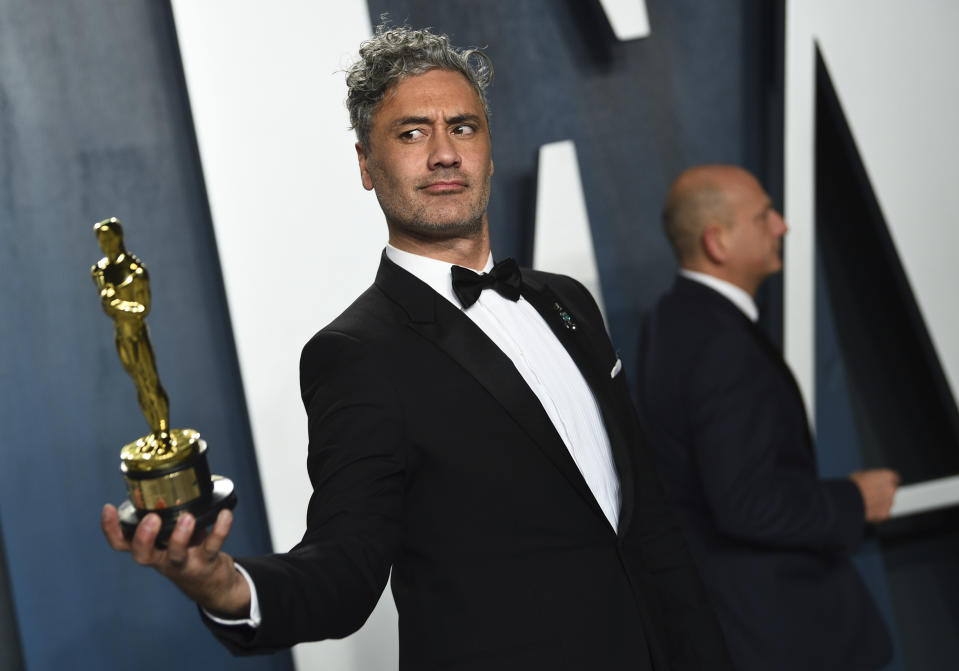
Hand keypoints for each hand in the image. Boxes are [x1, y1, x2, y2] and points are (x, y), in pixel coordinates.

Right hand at [101, 504, 250, 617]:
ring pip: (176, 554)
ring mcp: (184, 564)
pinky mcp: (207, 563)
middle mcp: (162, 559)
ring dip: (180, 536)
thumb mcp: (171, 535)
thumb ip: (166, 516)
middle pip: (143, 555)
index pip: (122, 544)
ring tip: (187, 518)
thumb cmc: (189, 551)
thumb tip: (164, 482)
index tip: (108, 508)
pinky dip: (220, 530)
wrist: (212, 583)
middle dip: (143, 538)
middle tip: (150, 519)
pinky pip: (213, 547)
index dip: (110, 529)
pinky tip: (225, 514)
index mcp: (150, 549)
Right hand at [849, 469, 899, 522]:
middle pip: (891, 491)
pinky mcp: (885, 514)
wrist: (848, 500)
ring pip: (887, 502)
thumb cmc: (852, 486)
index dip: (886, 481)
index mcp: (887, 476)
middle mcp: (891, 489)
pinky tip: (866, 509)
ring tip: (866, 503)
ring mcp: (889, 502)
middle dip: (883, 492)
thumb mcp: (861, 474)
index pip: (894, 478)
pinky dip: (877, 512)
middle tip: (871, 494)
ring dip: (880, 503)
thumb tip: (871, 481)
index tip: (881, 484)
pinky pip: (883, 513)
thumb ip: (872, 478)